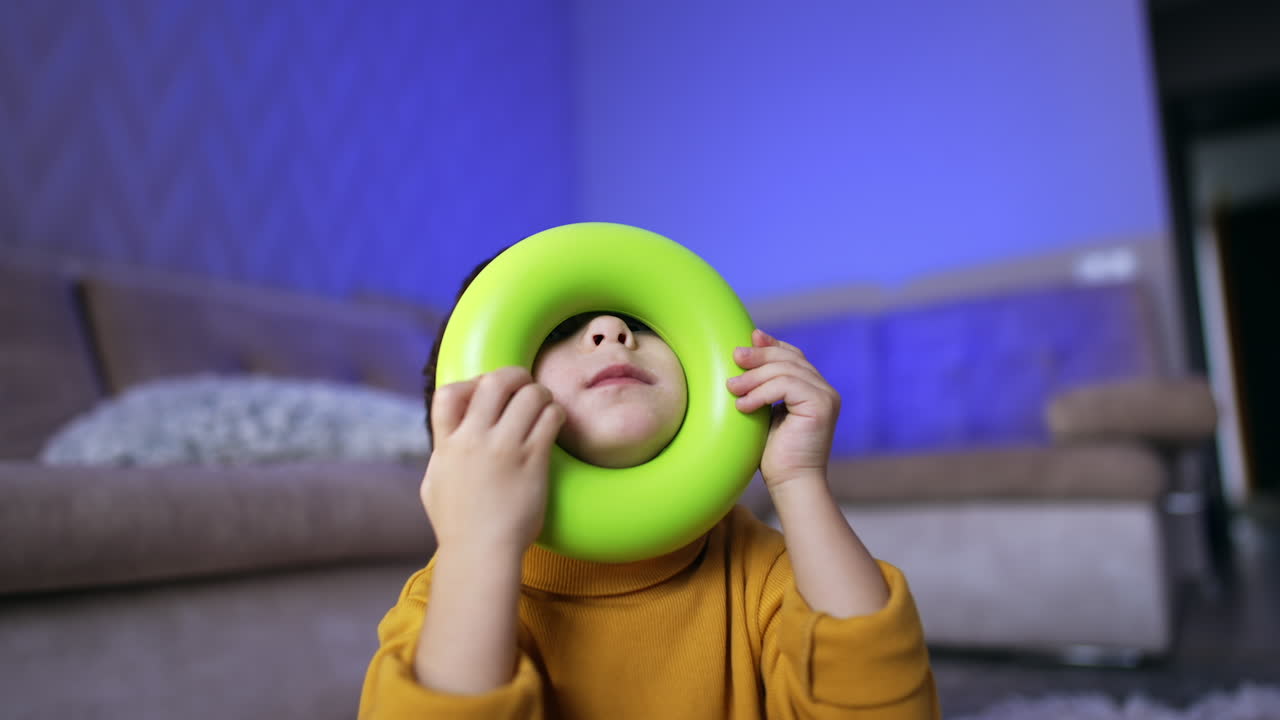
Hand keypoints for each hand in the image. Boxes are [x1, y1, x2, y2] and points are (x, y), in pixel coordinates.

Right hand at [422, 366, 564, 557]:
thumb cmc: (457, 525)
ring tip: (545, 404)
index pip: (448, 392)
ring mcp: (505, 449)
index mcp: (447, 444)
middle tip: (525, 385)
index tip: (484, 392)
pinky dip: (556, 413)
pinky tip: (556, 421)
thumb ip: (442, 454)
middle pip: (494, 382)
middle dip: (514, 375)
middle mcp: (474, 440)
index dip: (470, 383)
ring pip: (530, 395)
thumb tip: (448, 438)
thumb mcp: (434, 483)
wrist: (481, 553)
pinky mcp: (533, 461)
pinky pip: (550, 418)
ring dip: (541, 394)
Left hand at [727, 329, 839, 489]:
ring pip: (785, 370)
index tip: (748, 339)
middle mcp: (824, 390)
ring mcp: (826, 397)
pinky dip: (761, 393)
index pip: (794, 357)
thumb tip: (744, 363)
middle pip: (789, 359)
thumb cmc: (773, 456)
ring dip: (754, 377)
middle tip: (734, 359)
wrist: (790, 484)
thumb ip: (763, 390)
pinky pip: (786, 385)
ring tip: (732, 389)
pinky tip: (743, 406)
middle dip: (759, 356)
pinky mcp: (822, 406)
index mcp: (814, 390)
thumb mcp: (764, 414)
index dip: (771, 344)